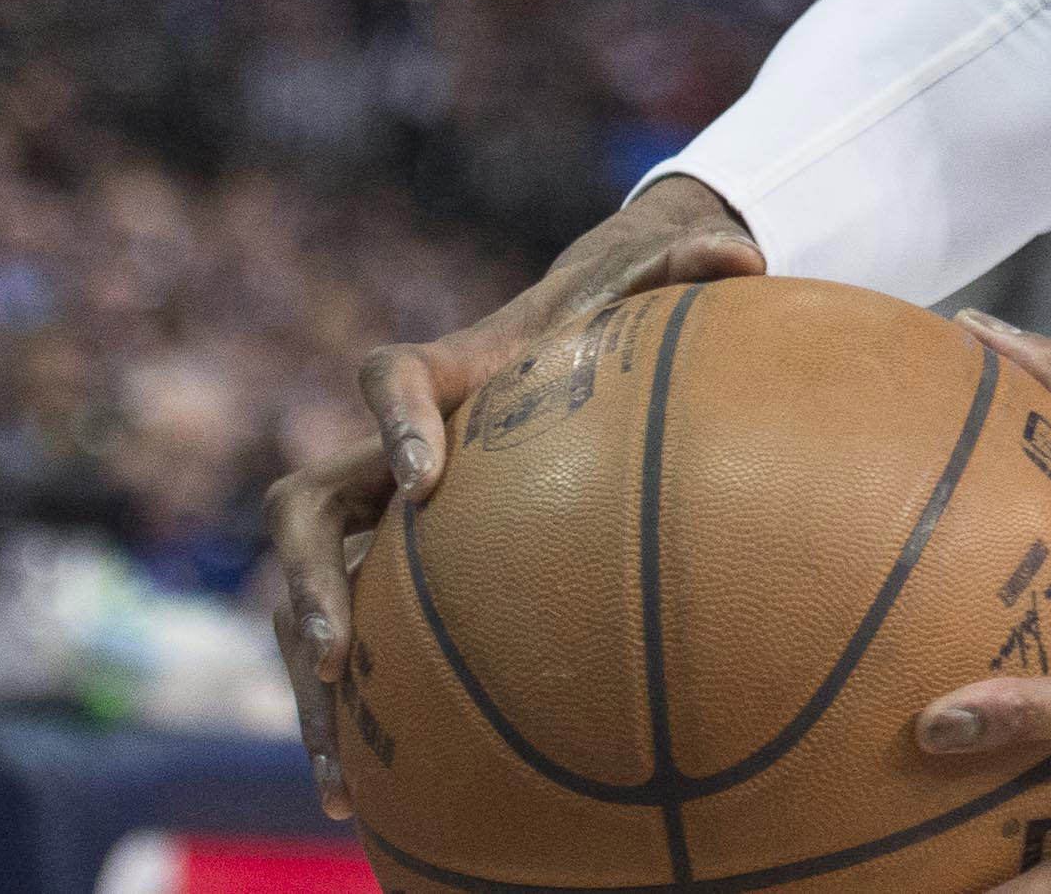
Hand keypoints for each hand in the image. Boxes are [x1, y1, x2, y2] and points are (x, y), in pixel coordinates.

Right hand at [262, 171, 765, 818]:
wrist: (542, 363)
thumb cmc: (598, 330)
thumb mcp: (643, 298)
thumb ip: (686, 268)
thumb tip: (746, 251)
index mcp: (447, 380)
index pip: (392, 375)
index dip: (396, 417)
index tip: (425, 476)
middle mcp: (385, 456)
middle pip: (304, 504)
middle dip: (309, 574)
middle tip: (338, 645)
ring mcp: (371, 525)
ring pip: (305, 594)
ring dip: (311, 677)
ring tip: (339, 762)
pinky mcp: (376, 587)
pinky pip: (339, 654)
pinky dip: (339, 724)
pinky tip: (356, 799)